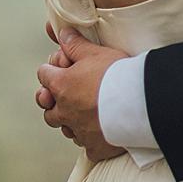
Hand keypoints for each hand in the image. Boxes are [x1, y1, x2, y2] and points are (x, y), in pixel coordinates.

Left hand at [34, 24, 129, 163]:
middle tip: (65, 96)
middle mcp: (65, 111)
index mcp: (62, 86)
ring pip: (65, 129)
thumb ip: (76, 44)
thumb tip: (63, 34)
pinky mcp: (94, 146)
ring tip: (82, 114)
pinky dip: (90, 139)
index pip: (44, 76)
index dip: (51, 70)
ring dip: (70, 122)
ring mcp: (79, 131)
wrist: (138, 102)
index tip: (61, 67)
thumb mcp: (95, 52)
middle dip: (53, 102)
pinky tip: (100, 132)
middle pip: (48, 109)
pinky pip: (86, 146)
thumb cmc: (117, 75)